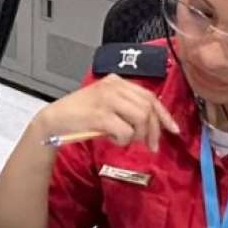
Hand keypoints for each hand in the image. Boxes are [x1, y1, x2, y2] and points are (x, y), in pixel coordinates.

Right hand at [36, 74, 179, 152]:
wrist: (55, 120)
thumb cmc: (80, 114)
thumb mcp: (106, 104)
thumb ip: (127, 107)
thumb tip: (152, 125)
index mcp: (116, 81)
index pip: (149, 96)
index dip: (164, 114)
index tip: (173, 129)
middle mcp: (113, 86)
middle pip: (148, 108)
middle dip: (153, 130)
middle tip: (150, 145)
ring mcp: (106, 99)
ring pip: (141, 118)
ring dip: (137, 135)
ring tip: (126, 140)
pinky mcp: (100, 115)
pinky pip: (125, 131)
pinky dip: (123, 141)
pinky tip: (112, 140)